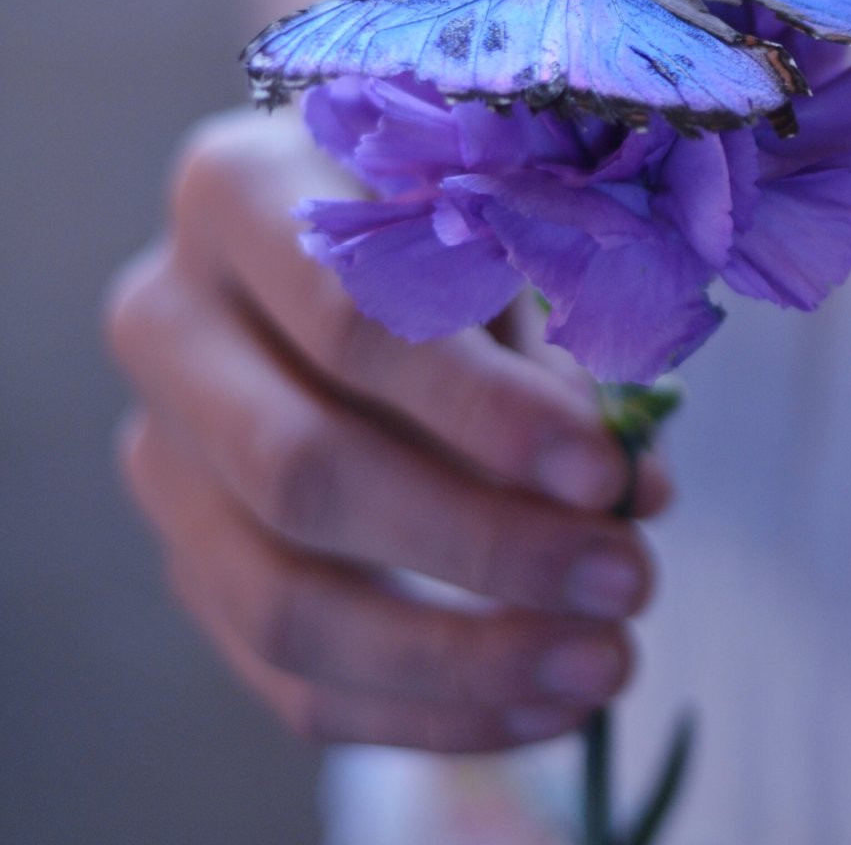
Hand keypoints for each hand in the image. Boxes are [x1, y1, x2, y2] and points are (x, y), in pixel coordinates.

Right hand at [105, 108, 671, 752]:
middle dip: (483, 545)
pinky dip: (426, 710)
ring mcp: (163, 455)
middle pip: (304, 473)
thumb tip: (634, 495)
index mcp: (241, 194)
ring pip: (282, 599)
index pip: (353, 322)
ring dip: (459, 657)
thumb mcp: (510, 234)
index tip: (608, 472)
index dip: (484, 411)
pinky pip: (290, 675)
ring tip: (604, 663)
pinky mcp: (190, 559)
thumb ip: (562, 343)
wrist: (349, 240)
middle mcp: (170, 323)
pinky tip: (543, 706)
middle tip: (629, 580)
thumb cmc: (456, 218)